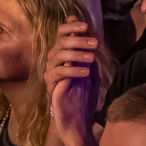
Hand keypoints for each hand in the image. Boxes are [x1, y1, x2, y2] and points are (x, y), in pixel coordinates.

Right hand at [43, 18, 98, 145]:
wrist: (78, 122)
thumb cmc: (84, 97)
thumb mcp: (91, 75)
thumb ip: (89, 58)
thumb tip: (92, 41)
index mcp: (63, 56)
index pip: (62, 35)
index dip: (70, 27)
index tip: (84, 24)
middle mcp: (54, 61)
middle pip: (60, 42)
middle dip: (78, 39)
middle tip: (94, 43)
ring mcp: (51, 72)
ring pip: (58, 54)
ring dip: (76, 53)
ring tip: (92, 57)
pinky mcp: (51, 85)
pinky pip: (58, 72)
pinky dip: (72, 69)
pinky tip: (85, 72)